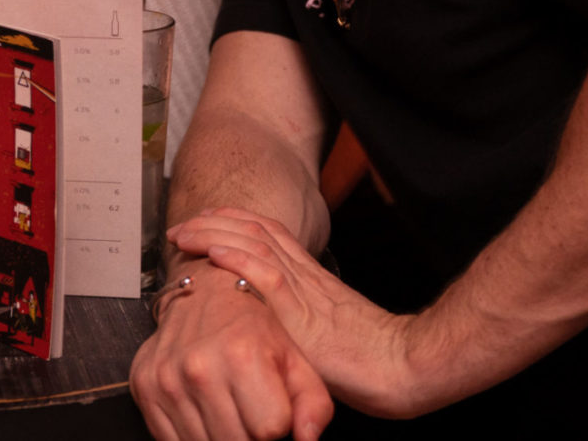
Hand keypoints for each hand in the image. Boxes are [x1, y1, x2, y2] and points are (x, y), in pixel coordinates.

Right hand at [132, 263, 332, 440]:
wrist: (203, 291)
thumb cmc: (253, 328)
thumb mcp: (296, 358)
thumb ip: (314, 405)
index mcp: (243, 355)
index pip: (270, 431)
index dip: (276, 424)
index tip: (272, 407)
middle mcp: (200, 367)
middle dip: (249, 434)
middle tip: (249, 410)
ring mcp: (168, 379)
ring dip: (220, 435)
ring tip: (227, 408)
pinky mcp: (144, 386)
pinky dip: (192, 436)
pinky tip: (203, 413)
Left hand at [172, 207, 431, 419]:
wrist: (406, 368)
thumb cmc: (372, 359)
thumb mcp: (327, 331)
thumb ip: (299, 318)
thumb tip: (265, 321)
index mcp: (312, 278)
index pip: (269, 233)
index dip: (234, 221)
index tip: (205, 219)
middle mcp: (306, 277)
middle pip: (255, 231)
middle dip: (213, 223)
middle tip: (181, 225)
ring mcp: (305, 292)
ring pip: (255, 245)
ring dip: (214, 235)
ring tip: (184, 234)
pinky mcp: (305, 315)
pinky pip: (268, 276)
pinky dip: (238, 259)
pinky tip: (214, 253)